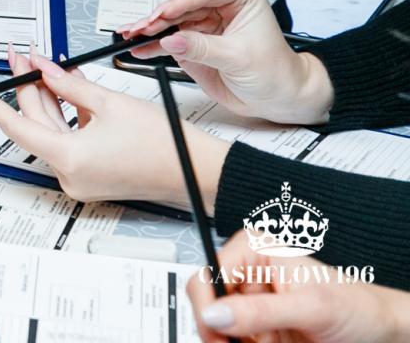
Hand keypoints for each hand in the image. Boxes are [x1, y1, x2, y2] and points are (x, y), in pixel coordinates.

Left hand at [0, 48, 226, 208]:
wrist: (197, 171)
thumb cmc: (165, 145)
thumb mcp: (109, 103)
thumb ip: (68, 84)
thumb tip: (43, 69)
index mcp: (68, 158)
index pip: (14, 126)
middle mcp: (68, 175)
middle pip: (35, 123)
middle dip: (28, 87)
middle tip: (22, 56)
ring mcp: (79, 179)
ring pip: (51, 131)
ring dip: (48, 99)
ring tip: (44, 67)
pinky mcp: (90, 177)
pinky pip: (68, 141)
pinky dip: (66, 116)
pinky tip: (66, 88)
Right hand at [125, 0, 334, 124]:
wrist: (279, 98)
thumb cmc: (276, 72)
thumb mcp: (239, 58)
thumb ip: (202, 48)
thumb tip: (171, 40)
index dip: (180, 2)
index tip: (162, 14)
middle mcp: (219, 5)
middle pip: (181, 5)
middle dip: (157, 17)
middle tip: (139, 28)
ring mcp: (204, 23)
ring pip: (170, 21)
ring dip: (149, 30)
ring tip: (131, 36)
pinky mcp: (193, 42)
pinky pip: (168, 40)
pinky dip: (152, 45)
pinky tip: (139, 47)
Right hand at [188, 231, 409, 342]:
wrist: (381, 332)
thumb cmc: (359, 307)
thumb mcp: (312, 308)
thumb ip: (261, 311)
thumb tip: (214, 314)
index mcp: (251, 253)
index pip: (206, 277)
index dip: (208, 310)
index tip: (220, 336)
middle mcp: (246, 277)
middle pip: (208, 308)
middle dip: (223, 334)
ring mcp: (250, 307)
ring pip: (219, 332)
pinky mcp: (257, 331)